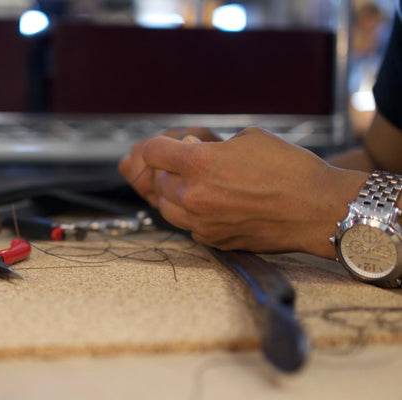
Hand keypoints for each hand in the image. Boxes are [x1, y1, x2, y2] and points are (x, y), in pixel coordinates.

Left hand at [123, 126, 368, 258]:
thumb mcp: (248, 138)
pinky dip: (193, 215)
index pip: (152, 152)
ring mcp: (201, 222)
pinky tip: (214, 206)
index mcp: (198, 164)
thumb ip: (210, 145)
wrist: (318, 208)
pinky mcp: (213, 241)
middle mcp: (193, 195)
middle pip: (158, 181)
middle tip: (190, 165)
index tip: (168, 145)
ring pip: (167, 208)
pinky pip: (188, 226)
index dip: (159, 145)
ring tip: (200, 186)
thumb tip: (190, 147)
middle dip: (170, 171)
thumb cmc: (289, 168)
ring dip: (176, 195)